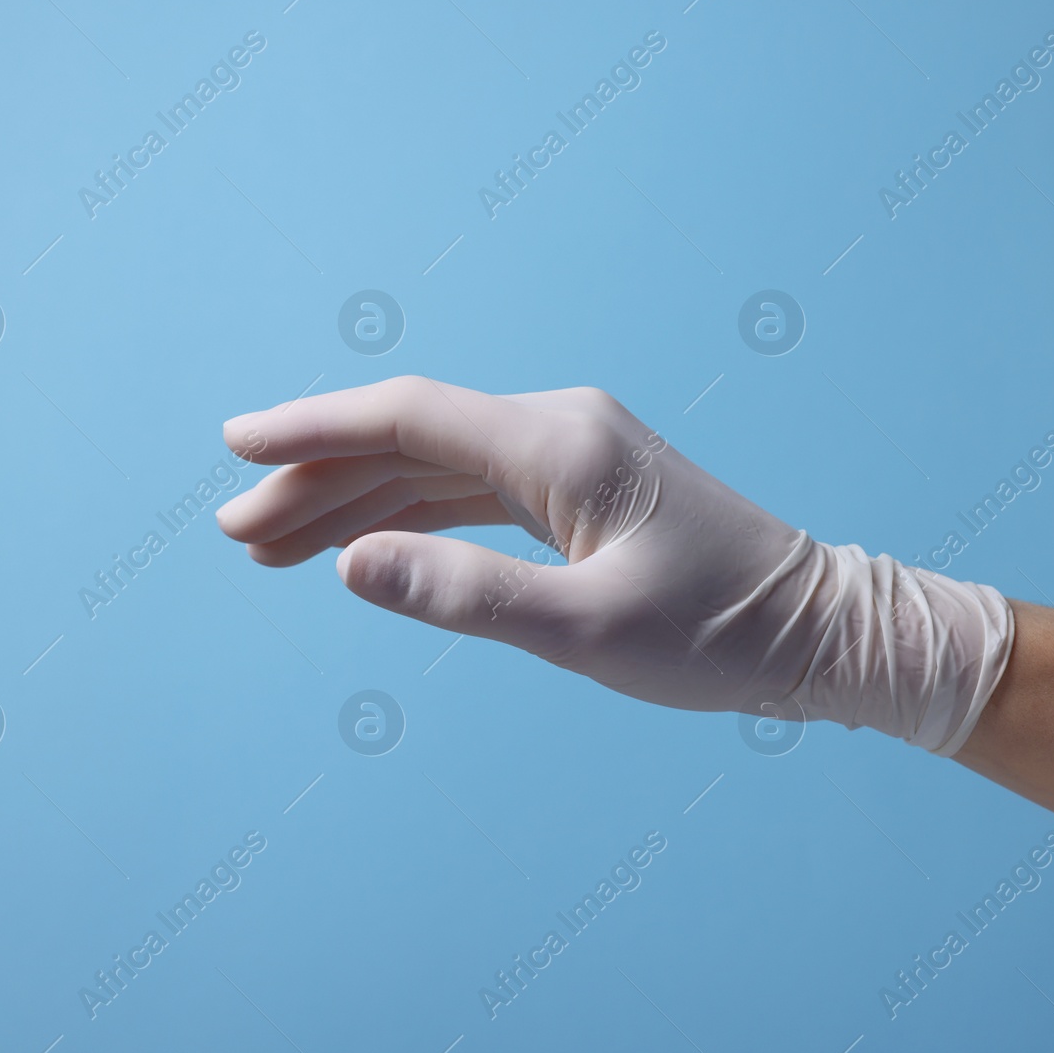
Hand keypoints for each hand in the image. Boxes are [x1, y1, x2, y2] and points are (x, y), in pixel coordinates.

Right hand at [217, 376, 1010, 748]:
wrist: (819, 633)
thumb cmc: (720, 633)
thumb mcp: (586, 630)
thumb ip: (464, 595)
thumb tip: (350, 564)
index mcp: (559, 444)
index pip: (407, 418)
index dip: (313, 429)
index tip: (235, 444)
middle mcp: (559, 431)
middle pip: (408, 439)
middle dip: (317, 478)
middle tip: (234, 529)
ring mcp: (571, 458)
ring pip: (434, 467)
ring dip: (355, 502)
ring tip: (272, 547)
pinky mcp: (581, 490)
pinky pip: (472, 492)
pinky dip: (411, 516)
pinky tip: (362, 543)